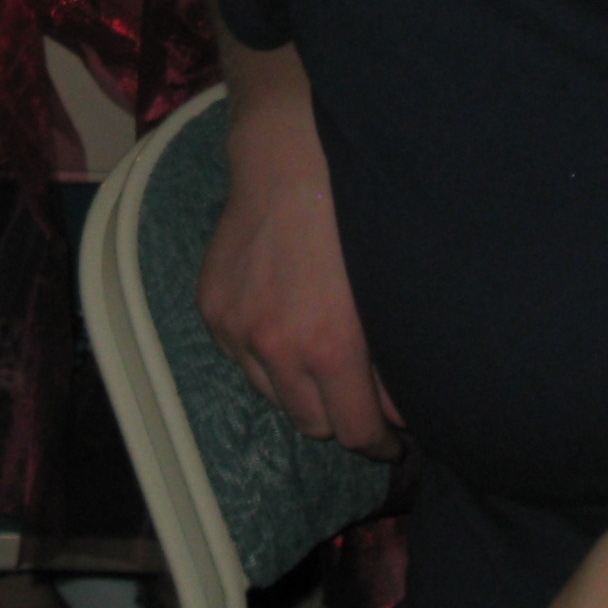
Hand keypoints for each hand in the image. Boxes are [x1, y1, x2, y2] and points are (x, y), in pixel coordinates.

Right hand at [198, 87, 404, 457]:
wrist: (289, 164)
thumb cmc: (353, 220)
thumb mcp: (386, 296)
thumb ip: (390, 364)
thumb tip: (395, 413)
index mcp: (328, 348)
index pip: (352, 433)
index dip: (377, 442)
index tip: (389, 439)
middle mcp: (276, 348)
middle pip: (311, 424)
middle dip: (338, 415)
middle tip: (358, 397)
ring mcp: (237, 330)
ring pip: (273, 396)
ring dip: (299, 387)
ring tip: (319, 355)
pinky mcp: (212, 311)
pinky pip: (241, 359)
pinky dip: (264, 355)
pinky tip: (284, 321)